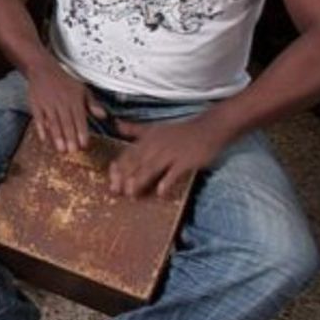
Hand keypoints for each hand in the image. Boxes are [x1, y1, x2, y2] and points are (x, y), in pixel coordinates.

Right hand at [26, 62, 105, 152]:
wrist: (44, 70)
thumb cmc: (64, 81)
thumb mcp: (82, 89)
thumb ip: (93, 104)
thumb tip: (103, 115)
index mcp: (74, 100)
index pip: (79, 119)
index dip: (82, 132)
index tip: (84, 144)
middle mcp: (62, 102)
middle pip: (66, 123)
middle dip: (70, 138)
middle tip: (72, 151)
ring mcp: (48, 104)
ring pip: (53, 123)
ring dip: (57, 137)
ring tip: (61, 149)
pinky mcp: (36, 105)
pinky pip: (38, 118)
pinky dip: (40, 128)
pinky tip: (44, 138)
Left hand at [108, 116, 226, 197]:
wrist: (208, 128)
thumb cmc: (179, 131)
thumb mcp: (154, 128)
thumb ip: (134, 129)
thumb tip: (115, 124)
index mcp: (147, 139)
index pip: (128, 154)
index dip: (119, 168)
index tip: (111, 180)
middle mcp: (156, 145)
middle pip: (136, 162)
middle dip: (124, 177)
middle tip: (116, 191)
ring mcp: (171, 152)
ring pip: (151, 168)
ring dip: (140, 181)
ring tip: (132, 194)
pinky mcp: (186, 160)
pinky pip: (174, 172)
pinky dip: (166, 182)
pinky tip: (160, 193)